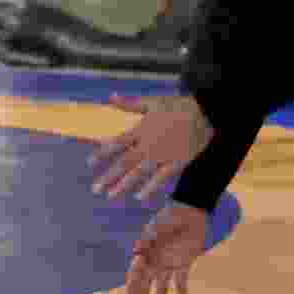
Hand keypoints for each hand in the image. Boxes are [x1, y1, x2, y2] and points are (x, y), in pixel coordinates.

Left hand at [89, 95, 214, 201]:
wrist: (205, 111)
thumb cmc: (178, 105)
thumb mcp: (152, 102)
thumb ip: (130, 103)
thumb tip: (110, 96)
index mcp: (141, 129)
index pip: (117, 143)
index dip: (102, 153)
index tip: (88, 164)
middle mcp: (149, 144)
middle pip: (124, 163)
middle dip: (108, 176)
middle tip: (95, 189)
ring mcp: (162, 154)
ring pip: (139, 173)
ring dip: (123, 185)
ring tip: (110, 196)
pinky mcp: (177, 162)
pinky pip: (161, 177)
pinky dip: (150, 187)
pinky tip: (139, 197)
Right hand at [126, 202, 208, 293]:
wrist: (191, 211)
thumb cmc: (171, 218)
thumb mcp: (157, 228)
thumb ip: (147, 240)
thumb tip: (135, 252)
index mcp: (147, 252)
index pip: (137, 272)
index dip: (133, 285)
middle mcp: (157, 260)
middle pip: (147, 282)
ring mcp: (170, 262)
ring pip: (163, 283)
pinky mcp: (184, 261)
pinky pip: (182, 277)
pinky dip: (182, 286)